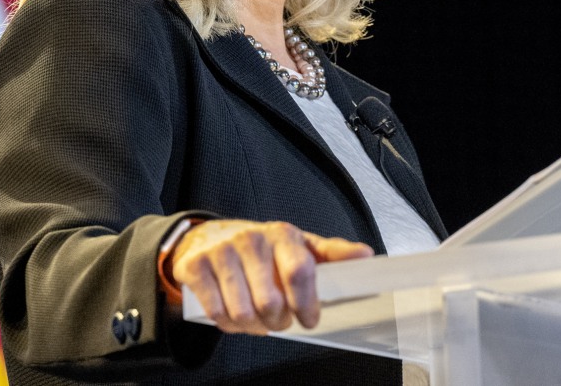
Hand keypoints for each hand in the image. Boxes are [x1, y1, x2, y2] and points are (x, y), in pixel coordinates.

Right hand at [164, 219, 372, 334]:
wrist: (209, 237)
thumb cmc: (261, 248)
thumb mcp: (299, 246)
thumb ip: (332, 254)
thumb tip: (365, 255)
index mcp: (282, 234)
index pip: (300, 271)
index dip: (306, 303)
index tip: (309, 319)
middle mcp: (251, 239)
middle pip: (270, 301)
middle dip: (278, 321)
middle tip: (279, 319)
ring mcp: (222, 252)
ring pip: (243, 312)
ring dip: (252, 327)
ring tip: (257, 319)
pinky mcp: (195, 267)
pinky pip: (216, 312)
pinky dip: (227, 324)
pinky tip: (233, 315)